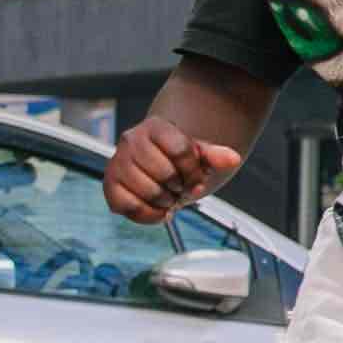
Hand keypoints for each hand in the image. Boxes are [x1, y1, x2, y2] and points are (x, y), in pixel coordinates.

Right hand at [102, 110, 227, 224]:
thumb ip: (215, 155)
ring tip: (169, 197)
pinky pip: (131, 208)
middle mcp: (131, 140)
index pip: (182, 150)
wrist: (152, 164)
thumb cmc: (175, 159)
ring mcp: (117, 162)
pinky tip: (159, 210)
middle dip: (181, 188)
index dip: (195, 171)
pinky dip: (150, 215)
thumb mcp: (197, 154)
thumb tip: (233, 159)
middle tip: (181, 189)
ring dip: (167, 202)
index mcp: (155, 127)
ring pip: (150, 192)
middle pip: (167, 173)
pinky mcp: (110, 185)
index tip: (196, 178)